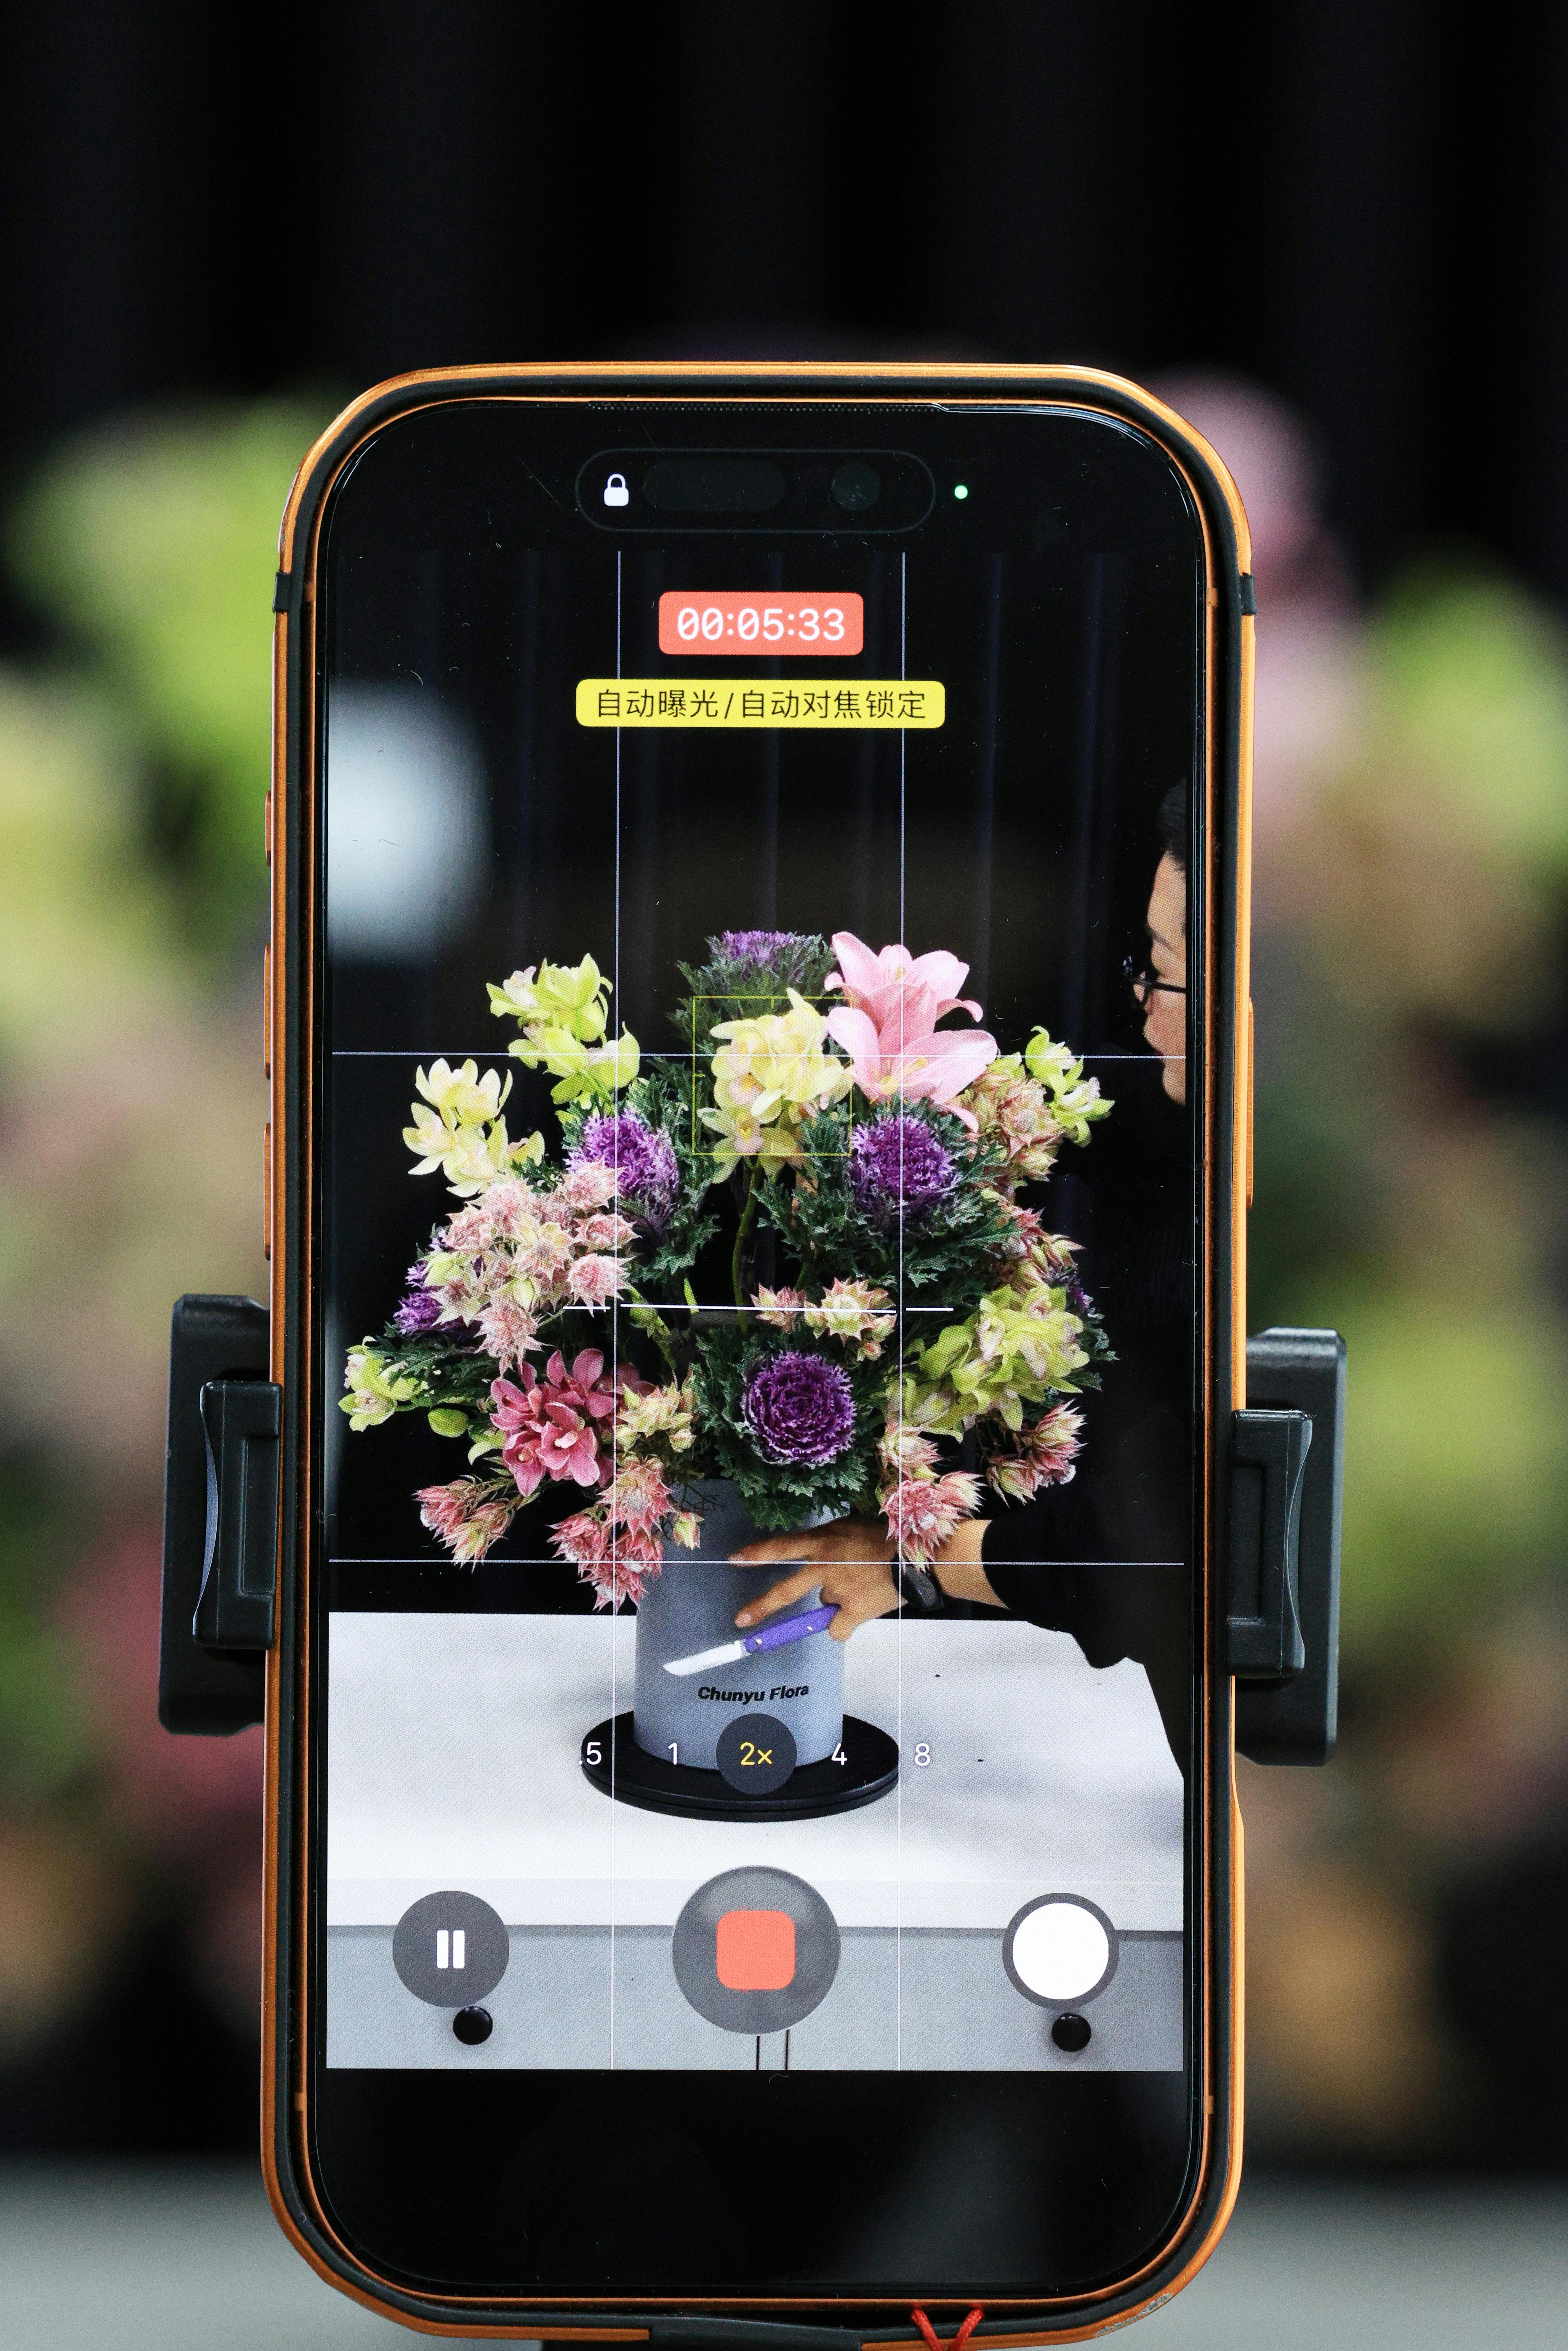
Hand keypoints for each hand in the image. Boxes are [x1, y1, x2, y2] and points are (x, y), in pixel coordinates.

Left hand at [730, 1517, 899, 1641]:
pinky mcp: (854, 1612)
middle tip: (742, 1620)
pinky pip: (839, 1627)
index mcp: (824, 1541)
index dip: (756, 1553)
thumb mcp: (855, 1524)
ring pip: (824, 1605)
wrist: (919, 1556)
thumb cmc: (891, 1533)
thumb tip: (825, 1555)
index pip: (782, 1546)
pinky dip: (847, 1623)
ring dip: (837, 1601)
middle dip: (761, 1607)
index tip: (732, 1560)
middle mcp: (824, 1566)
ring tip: (863, 1588)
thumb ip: (833, 1540)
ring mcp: (838, 1592)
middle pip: (785, 1591)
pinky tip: (863, 1611)